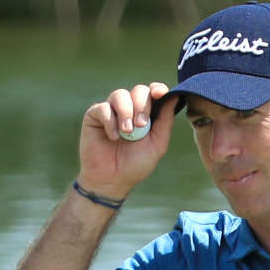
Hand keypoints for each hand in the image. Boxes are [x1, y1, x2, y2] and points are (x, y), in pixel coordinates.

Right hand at [78, 82, 176, 200]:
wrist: (112, 180)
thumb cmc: (135, 165)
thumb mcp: (157, 144)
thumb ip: (165, 121)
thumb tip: (174, 96)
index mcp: (146, 114)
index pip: (152, 92)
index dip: (157, 89)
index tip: (159, 93)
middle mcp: (129, 109)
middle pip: (138, 90)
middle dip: (142, 105)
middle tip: (140, 125)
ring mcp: (111, 110)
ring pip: (120, 95)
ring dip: (126, 112)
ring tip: (127, 132)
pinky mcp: (94, 115)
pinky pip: (103, 108)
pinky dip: (110, 121)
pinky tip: (113, 137)